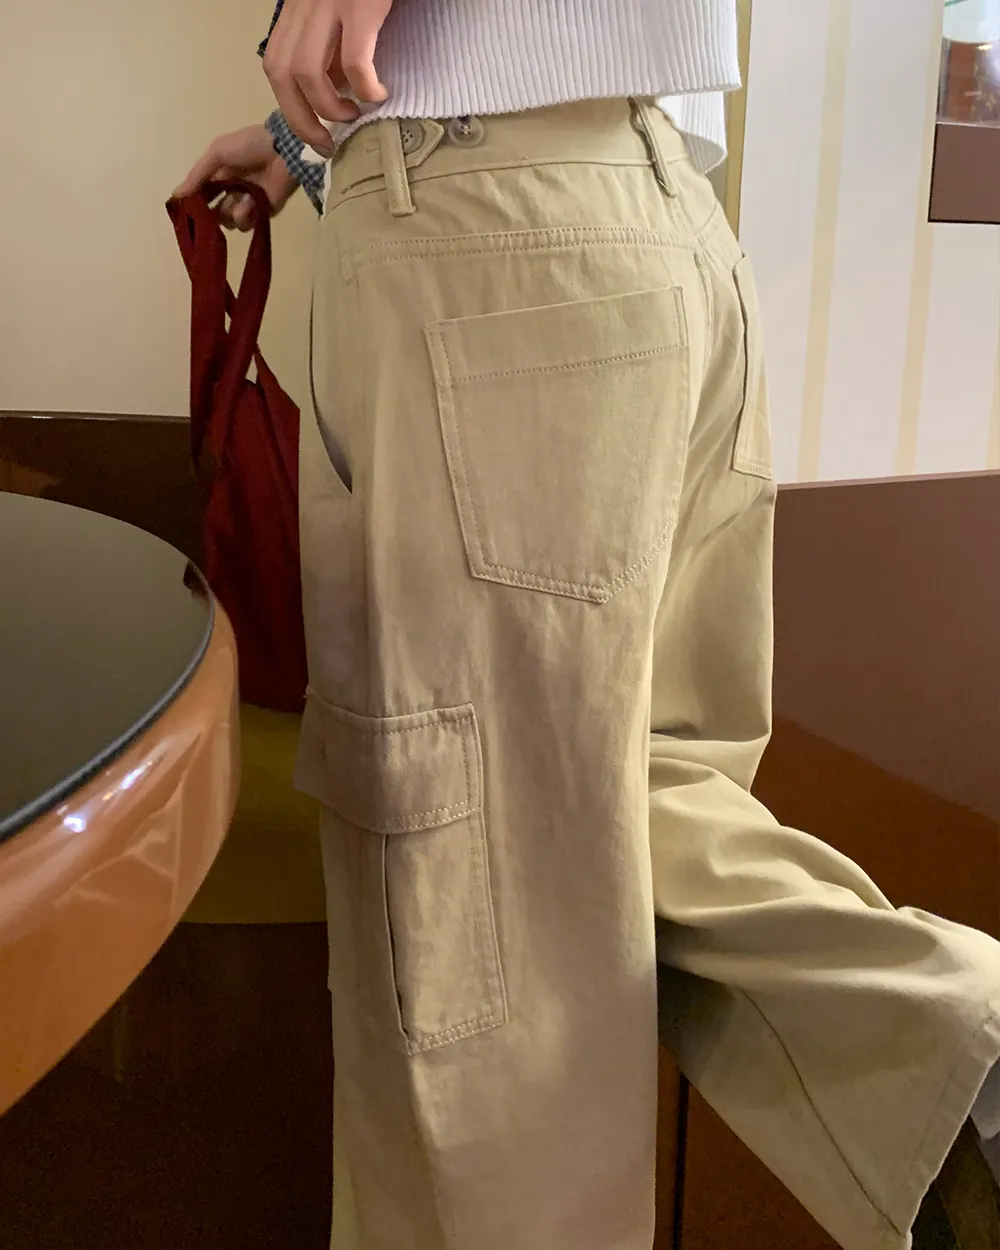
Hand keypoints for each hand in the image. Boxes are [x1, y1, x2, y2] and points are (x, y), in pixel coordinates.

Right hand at [174, 125, 298, 230]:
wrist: (282, 151)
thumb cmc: (248, 146)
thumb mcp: (216, 153)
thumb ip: (197, 175)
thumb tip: (175, 195)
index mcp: (218, 176)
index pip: (200, 196)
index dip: (193, 205)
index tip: (187, 211)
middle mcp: (231, 191)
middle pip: (214, 214)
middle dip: (211, 215)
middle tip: (212, 211)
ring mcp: (248, 204)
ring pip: (229, 222)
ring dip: (231, 212)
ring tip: (240, 198)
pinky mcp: (264, 213)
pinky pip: (248, 224)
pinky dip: (246, 215)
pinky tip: (251, 203)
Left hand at [263, 0, 393, 154]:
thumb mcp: (344, 12)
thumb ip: (333, 44)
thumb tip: (338, 90)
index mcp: (299, 9)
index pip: (275, 65)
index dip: (288, 107)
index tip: (313, 132)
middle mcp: (306, 5)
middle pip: (282, 74)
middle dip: (301, 119)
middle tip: (327, 141)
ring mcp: (330, 3)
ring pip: (308, 72)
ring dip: (330, 108)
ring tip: (355, 116)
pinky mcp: (361, 6)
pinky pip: (355, 61)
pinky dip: (366, 89)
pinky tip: (380, 95)